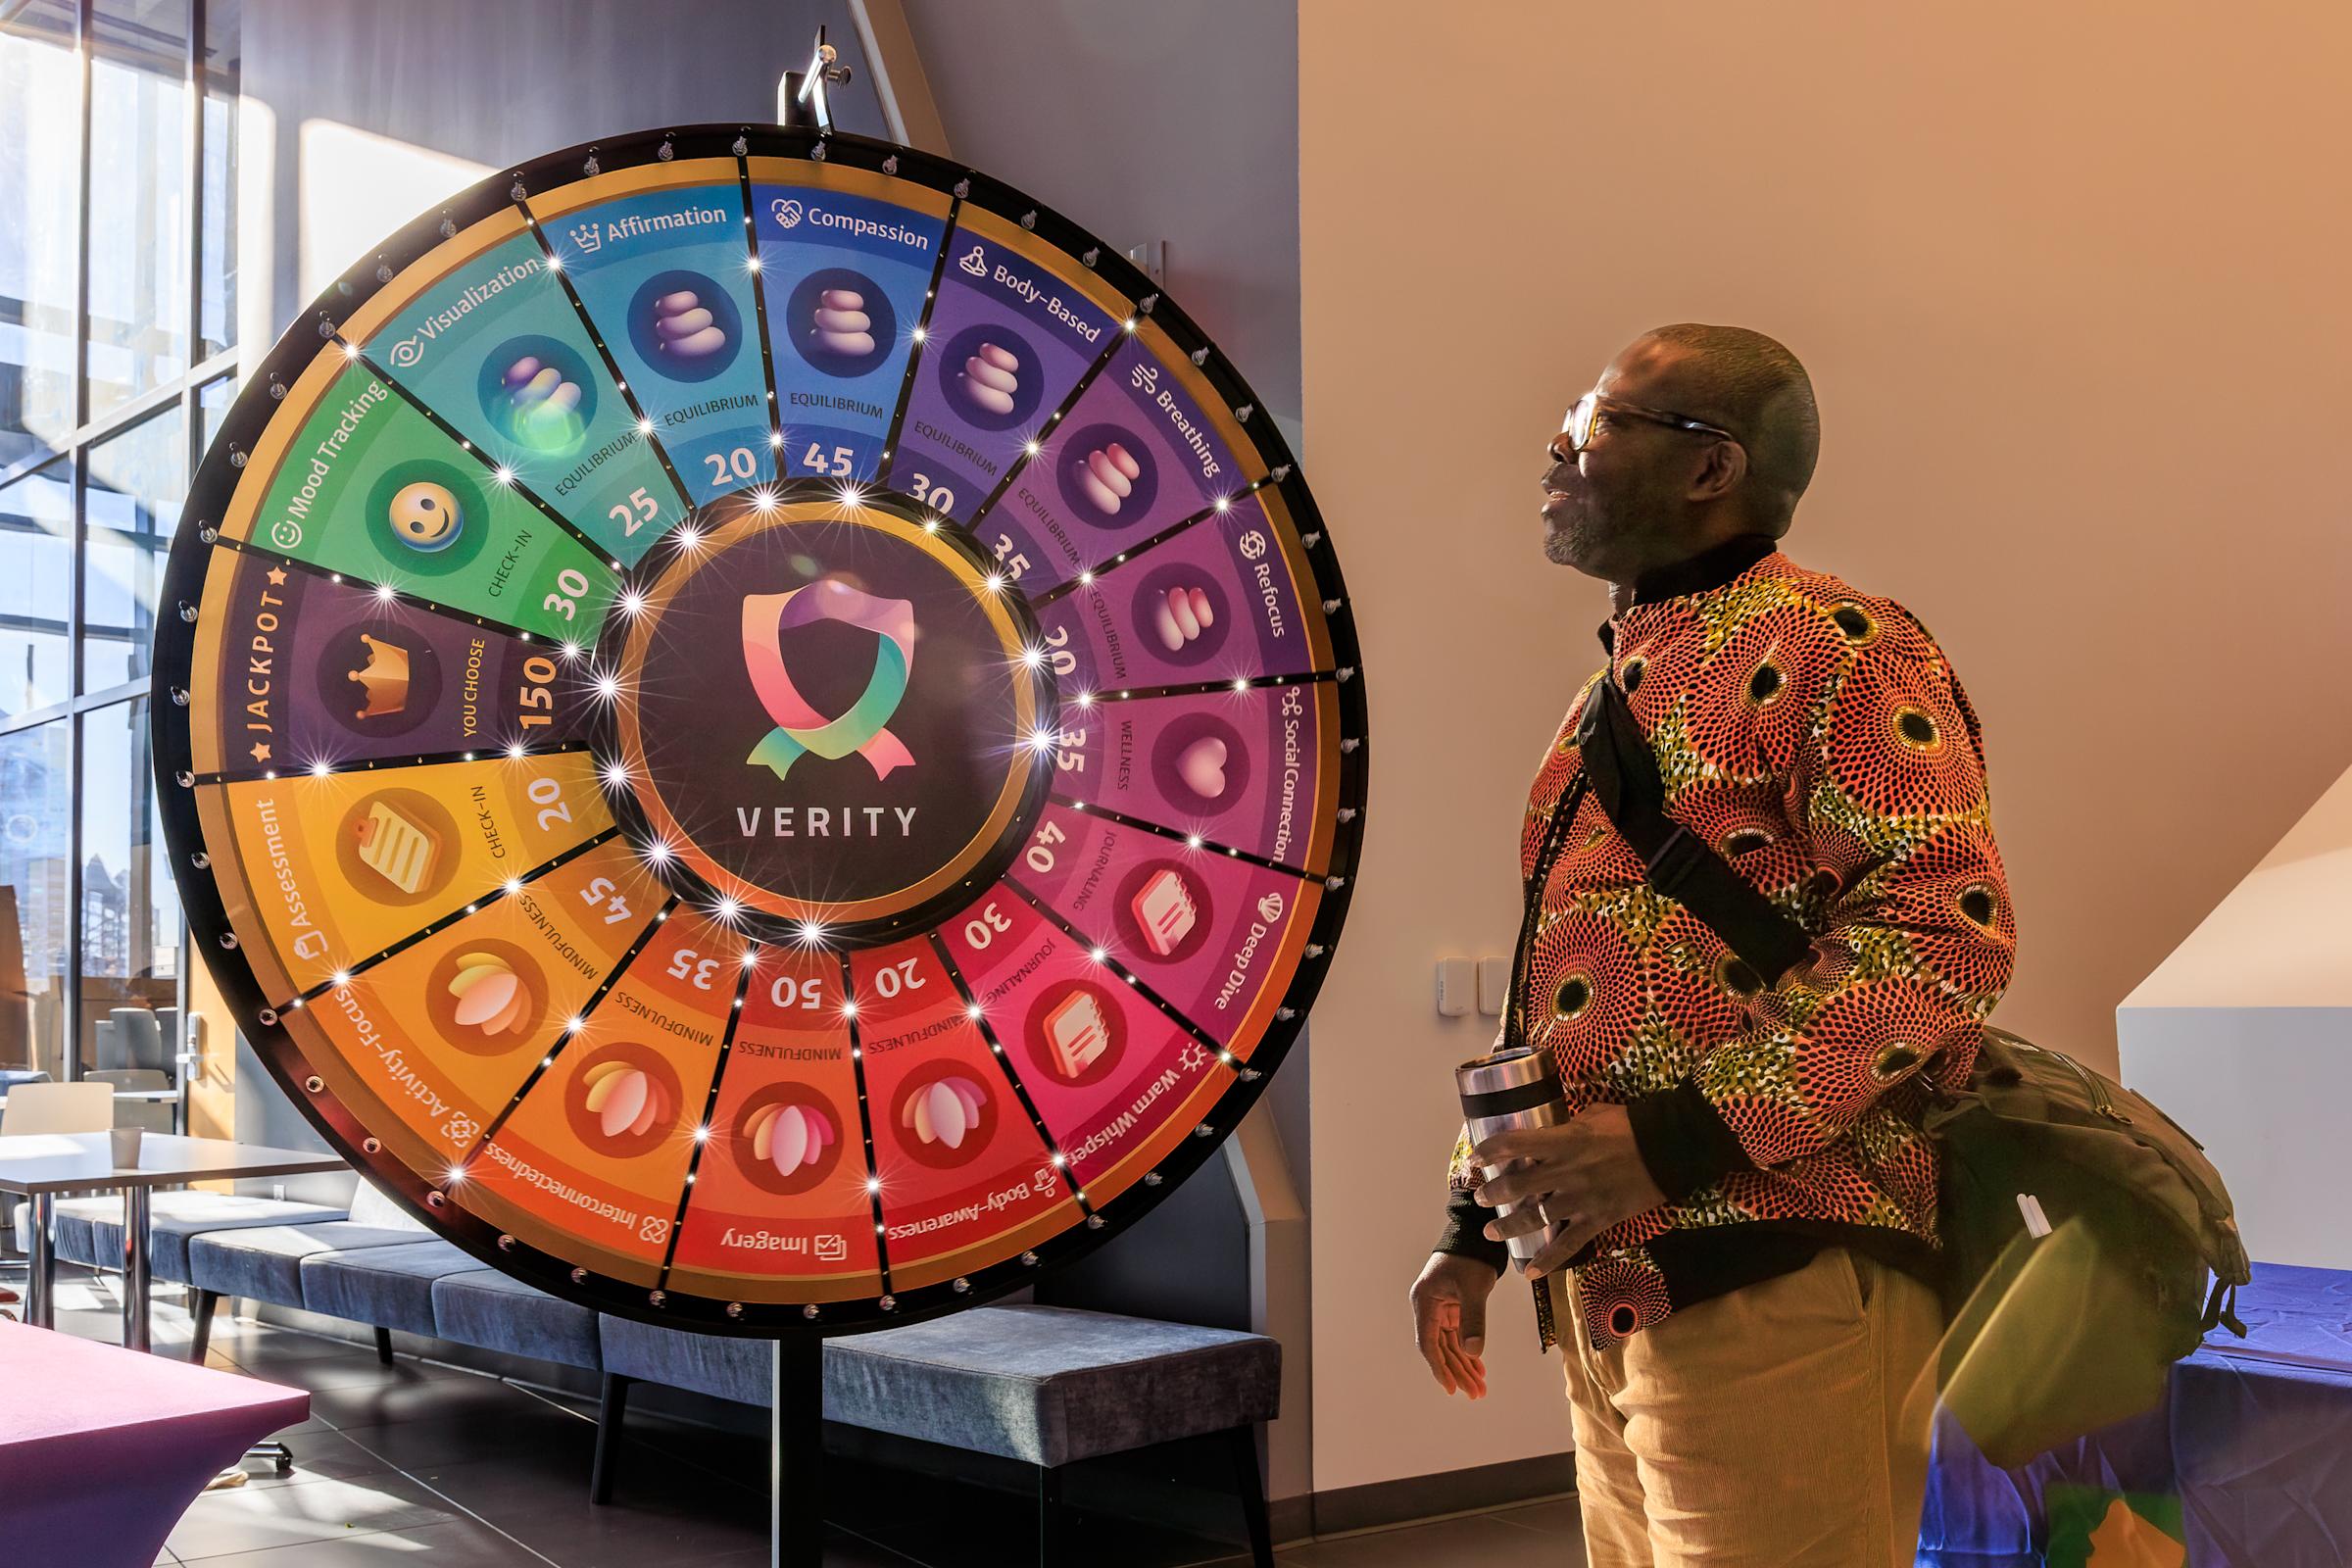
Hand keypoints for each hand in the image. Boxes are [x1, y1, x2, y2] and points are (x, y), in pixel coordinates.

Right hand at [1410, 1251, 1498, 1398]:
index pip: (1428, 1342)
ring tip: (1479, 1388)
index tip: (1451, 1387)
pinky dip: (1469, 1353)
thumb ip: (1473, 1319)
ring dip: (1464, 1366)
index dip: (1439, 1367)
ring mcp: (1440, 1310)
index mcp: (1424, 1302)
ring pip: (1450, 1346)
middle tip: (1475, 1393)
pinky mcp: (1452, 1310)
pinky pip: (1458, 1338)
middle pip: (1440, 1349)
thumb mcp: (1474, 1288)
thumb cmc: (1470, 1258)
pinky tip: (1479, 1370)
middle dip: (1458, 1372)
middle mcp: (1428, 1308)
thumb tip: (1474, 1352)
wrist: (1475, 1238)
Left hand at [1472, 1102, 1667, 1274]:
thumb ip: (1567, 1128)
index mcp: (1562, 1141)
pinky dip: (1548, 1261)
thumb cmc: (1631, 1125)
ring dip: (1509, 1227)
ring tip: (1492, 1232)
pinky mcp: (1599, 1219)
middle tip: (1482, 1198)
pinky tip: (1531, 1272)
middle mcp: (1566, 1171)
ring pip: (1536, 1219)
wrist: (1670, 1148)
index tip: (1474, 1159)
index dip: (1489, 1152)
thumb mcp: (1593, 1115)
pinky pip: (1569, 1244)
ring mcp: (1581, 1199)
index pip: (1514, 1145)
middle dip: (1493, 1194)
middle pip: (1517, 1186)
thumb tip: (1551, 1132)